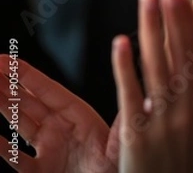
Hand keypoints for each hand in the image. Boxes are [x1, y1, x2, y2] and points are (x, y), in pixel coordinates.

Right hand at [0, 56, 118, 172]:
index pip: (45, 88)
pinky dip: (3, 147)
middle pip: (26, 101)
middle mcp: (59, 128)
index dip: (23, 74)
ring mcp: (48, 149)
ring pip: (18, 123)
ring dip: (1, 107)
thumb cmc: (123, 164)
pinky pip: (16, 158)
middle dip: (6, 84)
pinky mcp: (40, 172)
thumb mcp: (123, 135)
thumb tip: (150, 96)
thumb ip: (128, 113)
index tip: (4, 59)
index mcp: (77, 113)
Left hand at [112, 0, 192, 172]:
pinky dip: (125, 68)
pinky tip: (120, 43)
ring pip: (155, 67)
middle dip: (170, 19)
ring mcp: (161, 122)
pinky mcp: (137, 136)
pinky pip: (130, 96)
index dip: (187, 22)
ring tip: (145, 1)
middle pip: (177, 55)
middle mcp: (185, 109)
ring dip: (149, 31)